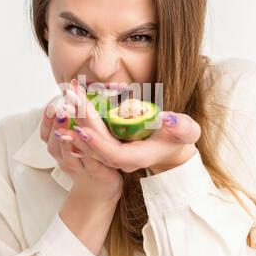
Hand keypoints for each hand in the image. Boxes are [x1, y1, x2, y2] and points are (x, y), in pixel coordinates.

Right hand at [40, 102, 122, 202]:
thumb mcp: (78, 141)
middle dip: (55, 127)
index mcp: (60, 150)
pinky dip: (89, 157)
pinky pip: (90, 166)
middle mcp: (65, 160)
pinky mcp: (96, 175)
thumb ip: (75, 121)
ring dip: (67, 142)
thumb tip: (72, 93)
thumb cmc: (88, 162)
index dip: (46, 121)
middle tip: (59, 111)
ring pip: (68, 157)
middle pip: (53, 145)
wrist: (101, 191)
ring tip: (69, 129)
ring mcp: (79, 169)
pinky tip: (91, 147)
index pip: (45, 135)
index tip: (50, 105)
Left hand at [60, 81, 200, 173]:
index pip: (112, 154)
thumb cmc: (180, 138)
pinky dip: (80, 120)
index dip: (97, 143)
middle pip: (95, 146)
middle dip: (82, 121)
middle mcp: (122, 160)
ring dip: (76, 119)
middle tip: (72, 96)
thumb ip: (181, 127)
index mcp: (138, 157)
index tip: (82, 128)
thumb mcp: (187, 131)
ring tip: (68, 96)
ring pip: (88, 142)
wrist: (172, 148)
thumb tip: (167, 118)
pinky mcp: (109, 146)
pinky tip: (71, 104)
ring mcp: (113, 154)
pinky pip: (90, 136)